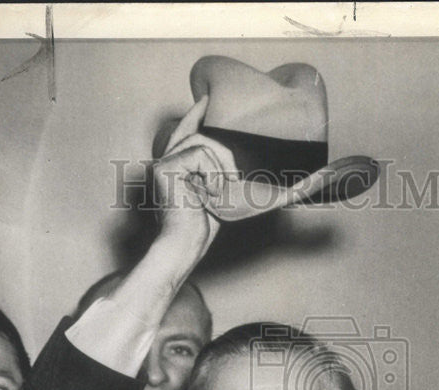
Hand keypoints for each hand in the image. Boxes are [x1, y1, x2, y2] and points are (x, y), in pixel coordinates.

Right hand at [153, 95, 237, 254]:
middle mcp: (167, 160)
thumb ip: (231, 177)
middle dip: (224, 153)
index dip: (196, 114)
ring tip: (221, 191)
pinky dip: (211, 173)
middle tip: (233, 180)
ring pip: (201, 143)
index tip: (206, 99)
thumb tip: (275, 176)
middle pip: (200, 134)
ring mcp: (163, 162)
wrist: (186, 243)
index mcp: (178, 164)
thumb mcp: (225, 195)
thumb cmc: (205, 225)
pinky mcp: (164, 168)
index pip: (187, 130)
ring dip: (220, 166)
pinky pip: (198, 154)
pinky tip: (210, 193)